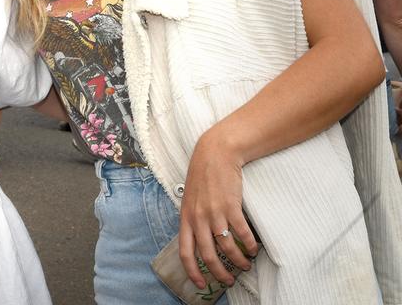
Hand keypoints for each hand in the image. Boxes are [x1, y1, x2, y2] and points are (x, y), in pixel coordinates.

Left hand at [177, 127, 258, 287]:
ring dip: (238, 260)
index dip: (192, 271)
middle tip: (229, 281)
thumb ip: (193, 219)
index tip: (200, 284)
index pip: (185, 251)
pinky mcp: (230, 206)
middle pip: (208, 255)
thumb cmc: (202, 177)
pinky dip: (249, 245)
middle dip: (219, 273)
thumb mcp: (190, 199)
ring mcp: (214, 213)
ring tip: (245, 265)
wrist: (214, 154)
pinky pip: (242, 233)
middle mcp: (198, 218)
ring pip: (226, 247)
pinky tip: (253, 248)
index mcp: (186, 218)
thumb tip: (199, 241)